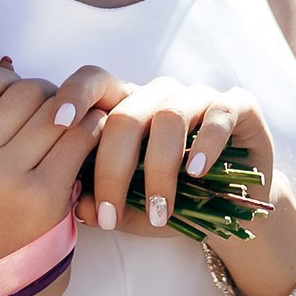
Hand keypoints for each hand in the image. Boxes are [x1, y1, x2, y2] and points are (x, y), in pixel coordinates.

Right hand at [0, 61, 125, 266]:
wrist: (7, 266)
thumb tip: (7, 63)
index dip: (10, 80)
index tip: (20, 100)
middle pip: (23, 91)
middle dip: (46, 95)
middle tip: (55, 113)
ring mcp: (2, 179)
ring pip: (53, 111)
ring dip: (73, 109)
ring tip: (77, 119)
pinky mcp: (43, 195)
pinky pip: (78, 138)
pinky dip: (92, 127)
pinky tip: (93, 132)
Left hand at [83, 77, 280, 234]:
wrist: (234, 212)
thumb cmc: (172, 203)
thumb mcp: (131, 208)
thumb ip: (104, 204)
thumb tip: (77, 208)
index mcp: (125, 106)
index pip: (93, 81)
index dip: (73, 96)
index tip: (56, 125)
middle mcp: (158, 94)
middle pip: (125, 115)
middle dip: (113, 169)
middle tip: (109, 213)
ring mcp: (198, 97)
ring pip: (169, 116)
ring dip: (160, 169)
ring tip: (160, 210)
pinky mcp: (238, 106)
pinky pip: (219, 114)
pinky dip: (206, 144)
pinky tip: (197, 173)